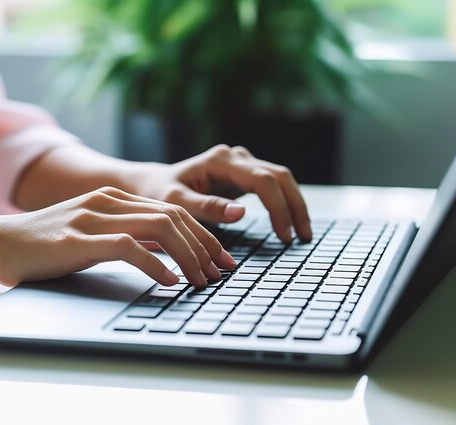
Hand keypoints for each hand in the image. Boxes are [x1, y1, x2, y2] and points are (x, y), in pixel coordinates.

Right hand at [0, 187, 235, 287]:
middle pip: (174, 216)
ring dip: (188, 256)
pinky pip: (128, 247)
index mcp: (114, 197)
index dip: (202, 235)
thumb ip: (125, 237)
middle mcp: (108, 201)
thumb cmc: (43, 245)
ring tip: (202, 280)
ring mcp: (93, 217)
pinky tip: (169, 283)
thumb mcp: (91, 235)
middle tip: (222, 272)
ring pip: (159, 227)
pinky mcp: (77, 238)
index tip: (221, 259)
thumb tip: (164, 256)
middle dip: (205, 245)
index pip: (173, 210)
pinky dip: (155, 265)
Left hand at [132, 145, 311, 241]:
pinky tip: (290, 223)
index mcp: (220, 161)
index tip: (284, 235)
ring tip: (302, 233)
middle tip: (303, 237)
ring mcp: (241, 164)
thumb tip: (241, 213)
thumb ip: (207, 208)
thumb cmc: (159, 194)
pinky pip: (273, 185)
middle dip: (295, 206)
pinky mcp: (244, 174)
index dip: (278, 208)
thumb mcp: (176, 204)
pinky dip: (285, 203)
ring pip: (281, 178)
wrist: (153, 184)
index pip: (263, 180)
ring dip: (295, 204)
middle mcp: (235, 157)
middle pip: (279, 176)